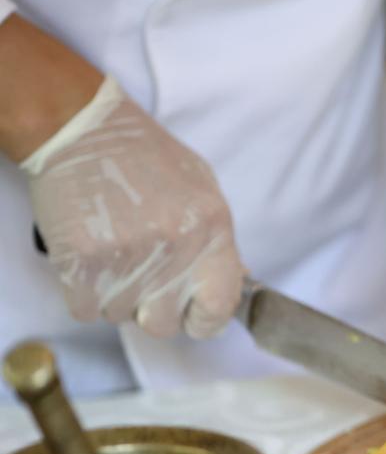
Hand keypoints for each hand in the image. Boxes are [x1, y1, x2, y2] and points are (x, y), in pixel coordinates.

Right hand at [22, 76, 244, 338]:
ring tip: (111, 249)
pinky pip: (85, 310)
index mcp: (212, 231)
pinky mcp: (82, 263)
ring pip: (120, 315)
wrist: (82, 129)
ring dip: (114, 293)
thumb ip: (218, 241)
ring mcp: (127, 257)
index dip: (204, 321)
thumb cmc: (145, 157)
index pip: (218, 309)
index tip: (191, 315)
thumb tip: (235, 282)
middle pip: (164, 324)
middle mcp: (175, 249)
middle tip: (139, 274)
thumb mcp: (202, 191)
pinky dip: (82, 292)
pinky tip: (88, 256)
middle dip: (150, 309)